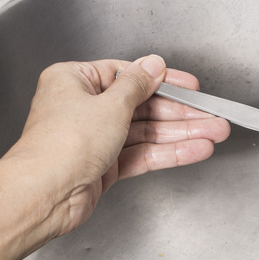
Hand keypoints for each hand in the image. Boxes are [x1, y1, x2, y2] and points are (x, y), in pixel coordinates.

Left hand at [5, 55, 229, 235]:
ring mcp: (96, 138)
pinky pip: (144, 153)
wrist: (45, 194)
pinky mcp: (106, 165)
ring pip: (148, 132)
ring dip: (182, 134)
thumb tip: (153, 65)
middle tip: (212, 116)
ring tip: (214, 134)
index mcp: (75, 81)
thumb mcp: (110, 104)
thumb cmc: (62, 145)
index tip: (190, 86)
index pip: (129, 75)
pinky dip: (170, 152)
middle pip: (143, 106)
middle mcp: (85, 108)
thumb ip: (138, 84)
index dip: (164, 81)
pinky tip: (196, 150)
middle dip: (181, 113)